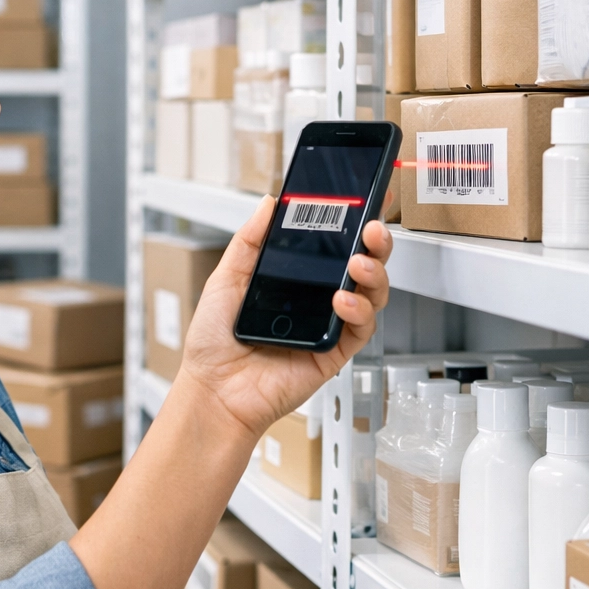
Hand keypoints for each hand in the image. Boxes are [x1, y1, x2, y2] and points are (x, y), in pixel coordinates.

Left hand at [177, 194, 392, 442]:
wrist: (213, 388)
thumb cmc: (214, 340)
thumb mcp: (226, 279)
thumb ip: (250, 241)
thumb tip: (270, 204)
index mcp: (295, 278)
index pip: (333, 244)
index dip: (353, 222)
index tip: (364, 200)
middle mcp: (317, 298)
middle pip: (362, 265)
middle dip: (375, 243)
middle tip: (372, 228)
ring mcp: (328, 325)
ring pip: (371, 294)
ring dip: (373, 274)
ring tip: (358, 263)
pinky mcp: (334, 352)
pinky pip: (359, 329)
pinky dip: (358, 311)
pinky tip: (343, 300)